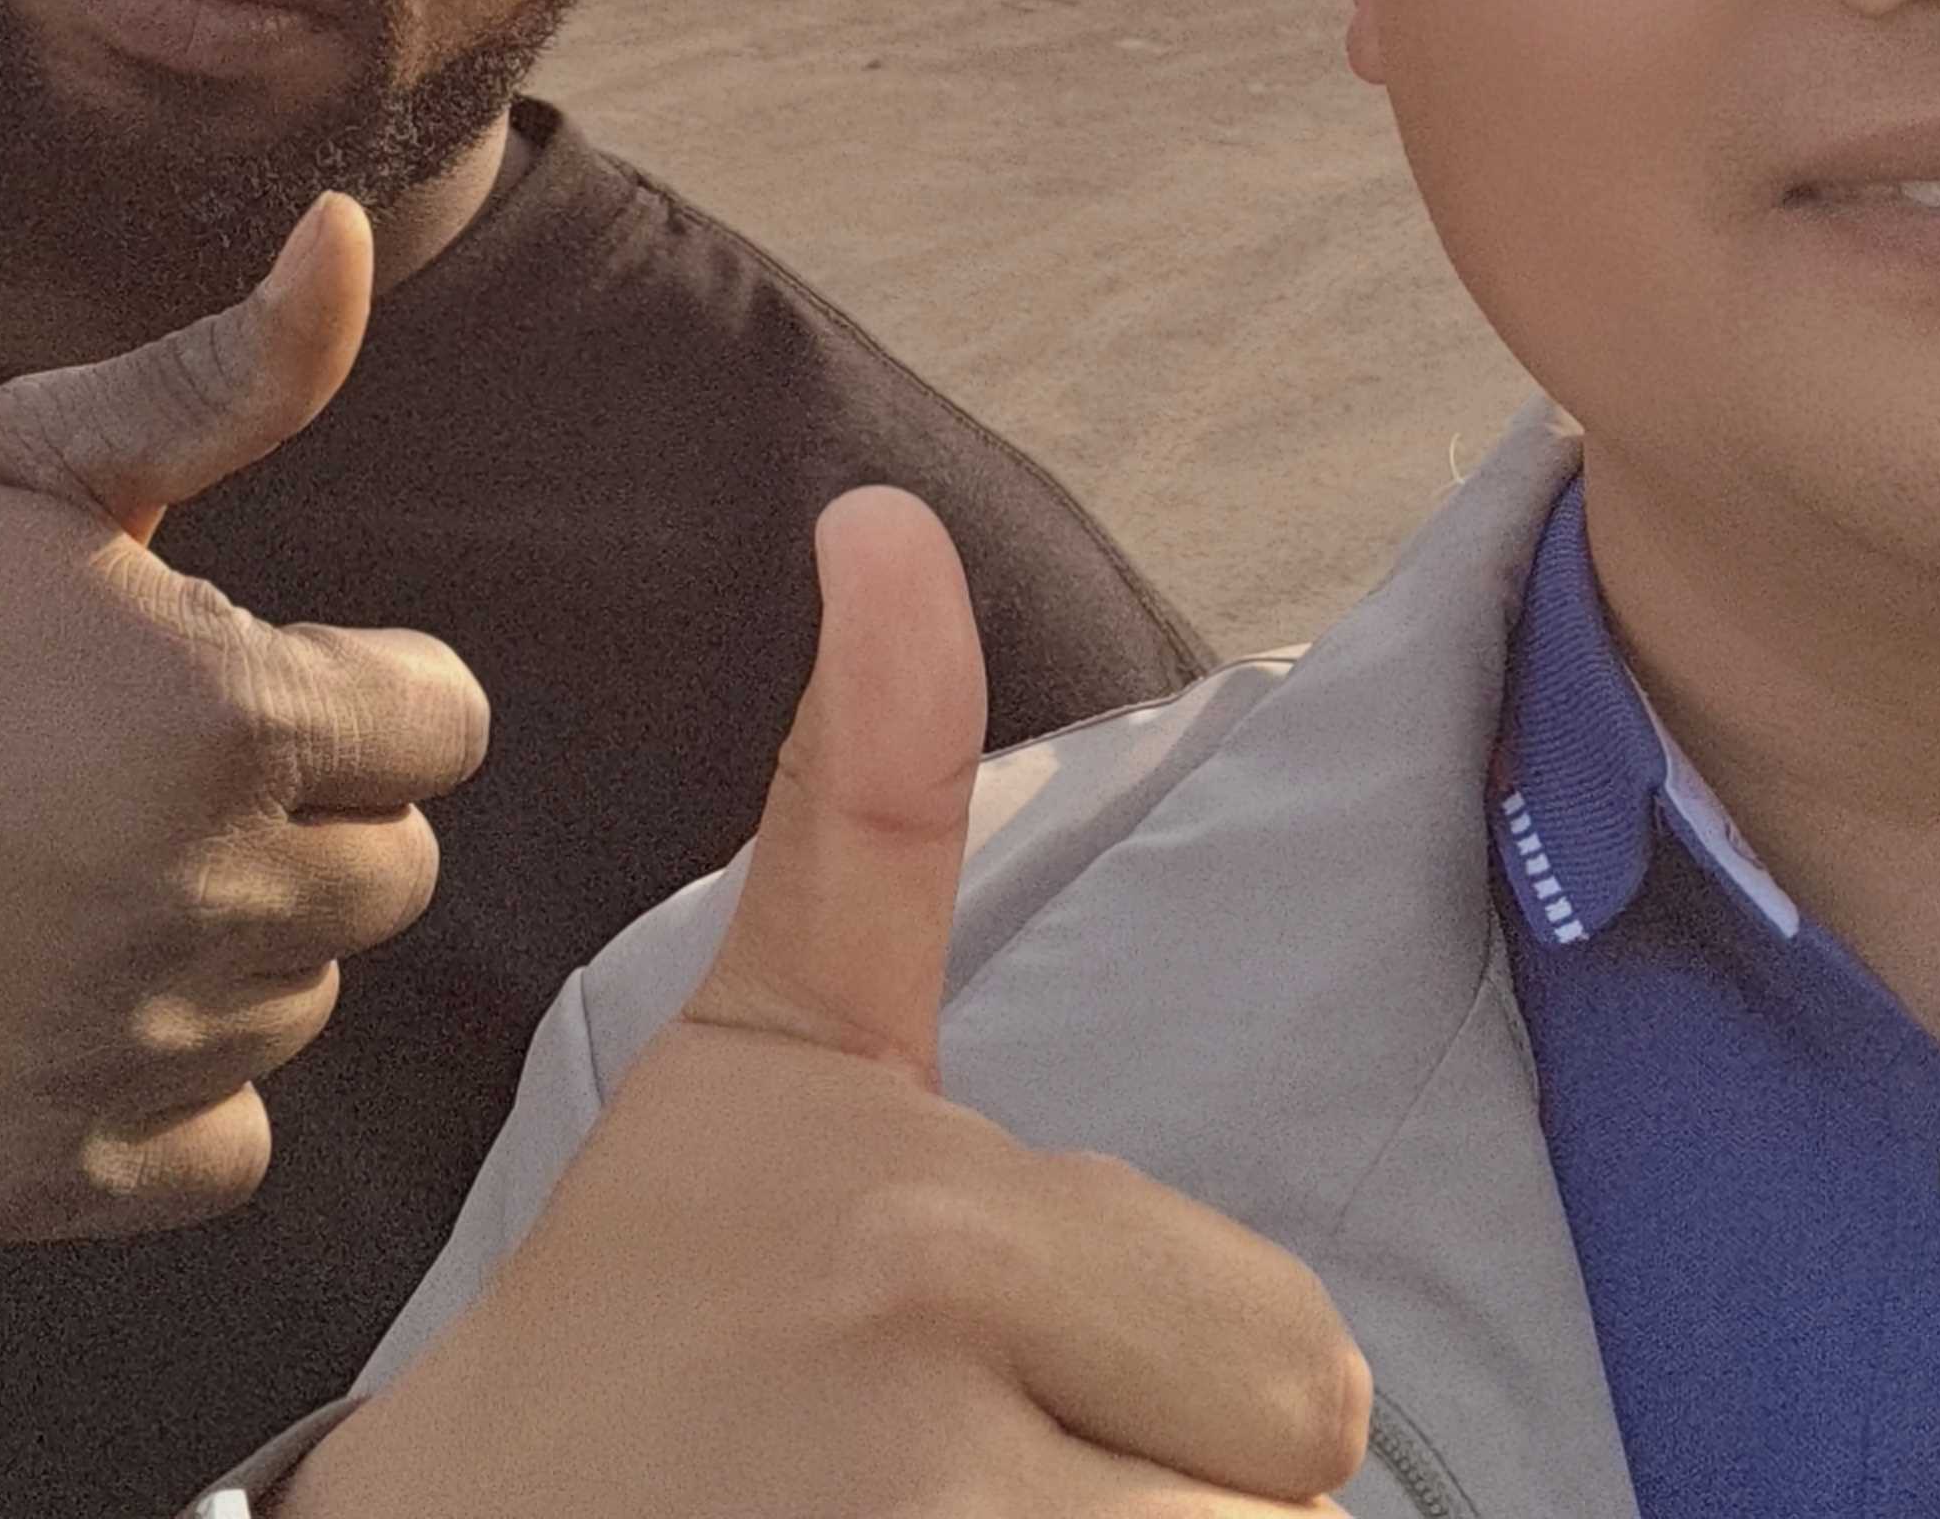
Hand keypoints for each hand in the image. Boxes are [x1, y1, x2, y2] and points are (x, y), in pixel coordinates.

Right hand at [0, 194, 488, 1243]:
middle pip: (389, 872)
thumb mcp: (32, 463)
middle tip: (139, 780)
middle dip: (299, 815)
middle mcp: (206, 896)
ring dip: (228, 946)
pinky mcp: (50, 1170)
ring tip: (75, 879)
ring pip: (304, 1003)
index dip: (353, 691)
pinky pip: (223, 1150)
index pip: (444, 726)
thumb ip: (228, 373)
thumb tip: (346, 231)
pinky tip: (68, 1010)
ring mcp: (129, 1047)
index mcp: (236, 717)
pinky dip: (169, 1098)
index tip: (234, 678)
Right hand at [286, 489, 1369, 1516]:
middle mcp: (931, 1389)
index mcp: (929, 1219)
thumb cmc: (643, 1319)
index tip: (972, 1376)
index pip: (1297, 1363)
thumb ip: (867, 804)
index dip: (1164, 1384)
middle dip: (1167, 1495)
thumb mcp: (763, 1054)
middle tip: (967, 1482)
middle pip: (1285, 1480)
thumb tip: (885, 518)